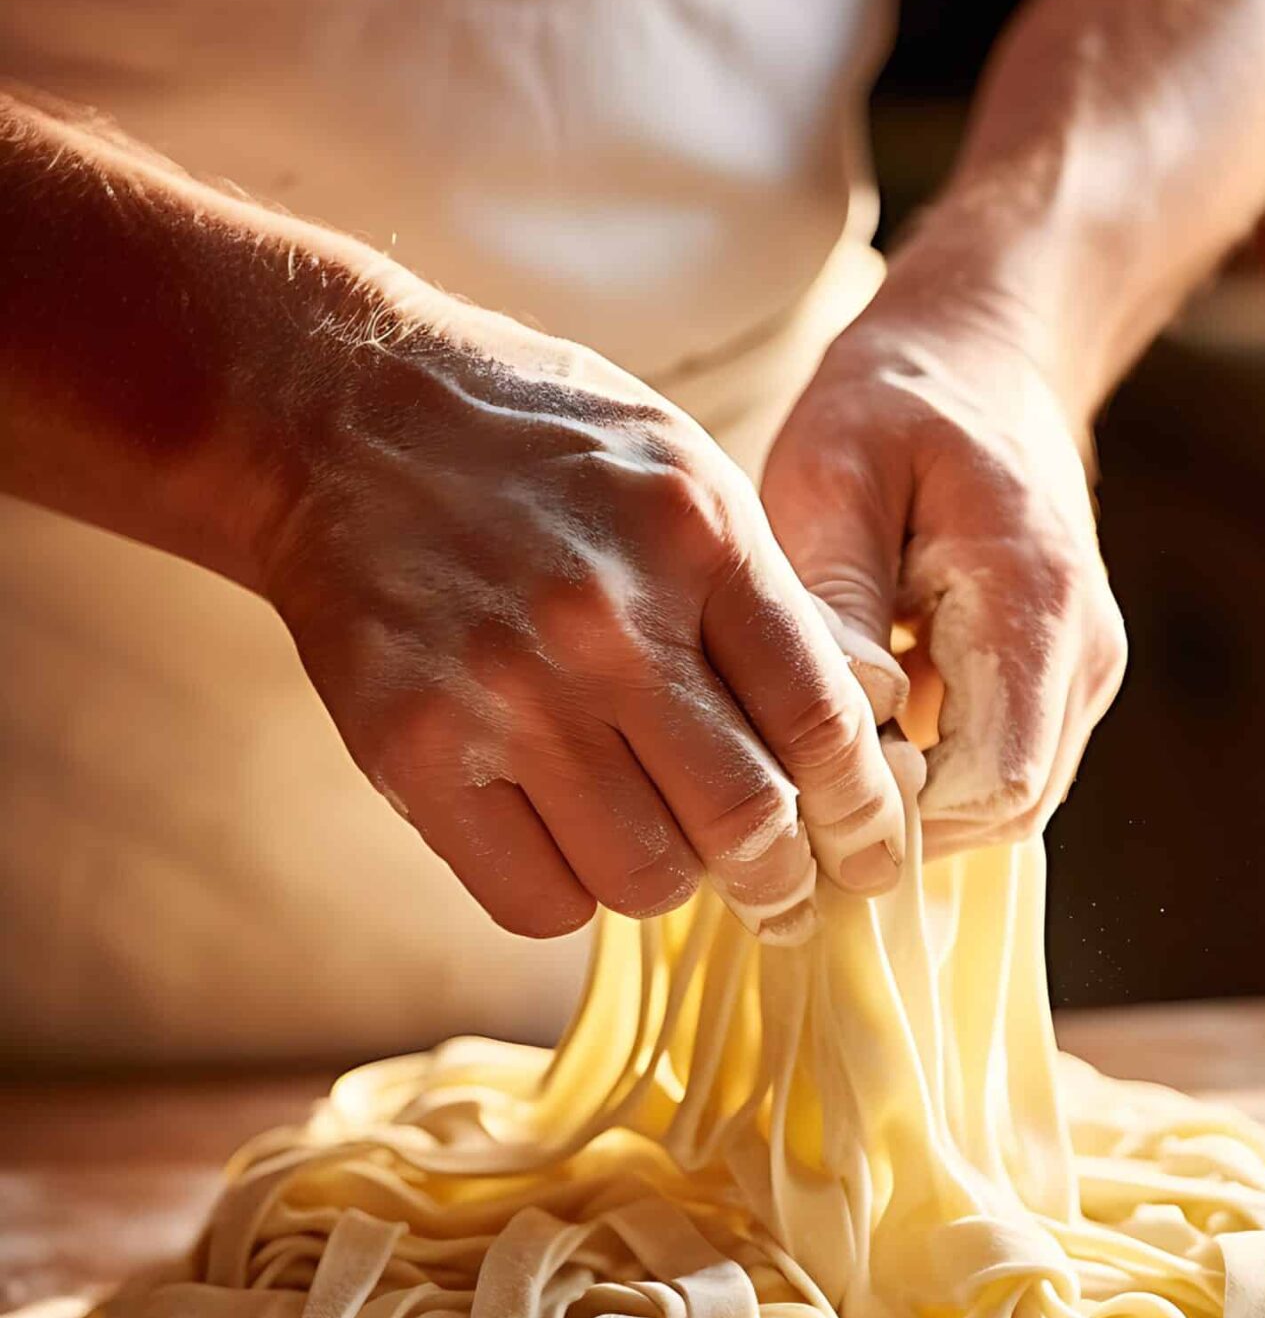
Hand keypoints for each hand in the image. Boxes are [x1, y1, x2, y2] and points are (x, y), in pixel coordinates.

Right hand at [256, 287, 907, 940]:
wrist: (340, 415)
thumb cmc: (539, 456)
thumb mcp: (684, 480)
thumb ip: (770, 606)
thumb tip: (870, 740)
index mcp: (698, 536)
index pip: (823, 723)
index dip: (863, 815)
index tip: (871, 854)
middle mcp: (604, 617)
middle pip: (744, 821)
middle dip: (780, 878)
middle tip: (779, 886)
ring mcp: (502, 688)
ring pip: (643, 879)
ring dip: (664, 878)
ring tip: (647, 832)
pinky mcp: (412, 749)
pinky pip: (535, 901)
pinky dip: (565, 892)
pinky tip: (557, 834)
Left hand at [762, 299, 1125, 853]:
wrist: (987, 356)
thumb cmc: (899, 401)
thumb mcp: (835, 471)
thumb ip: (838, 599)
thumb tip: (843, 723)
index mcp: (1034, 601)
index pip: (992, 781)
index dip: (900, 814)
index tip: (809, 790)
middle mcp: (1082, 653)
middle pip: (1007, 812)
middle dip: (903, 826)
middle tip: (798, 794)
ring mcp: (1084, 673)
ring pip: (1010, 805)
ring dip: (919, 807)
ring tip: (826, 761)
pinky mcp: (1062, 682)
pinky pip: (1005, 768)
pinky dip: (937, 777)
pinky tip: (866, 733)